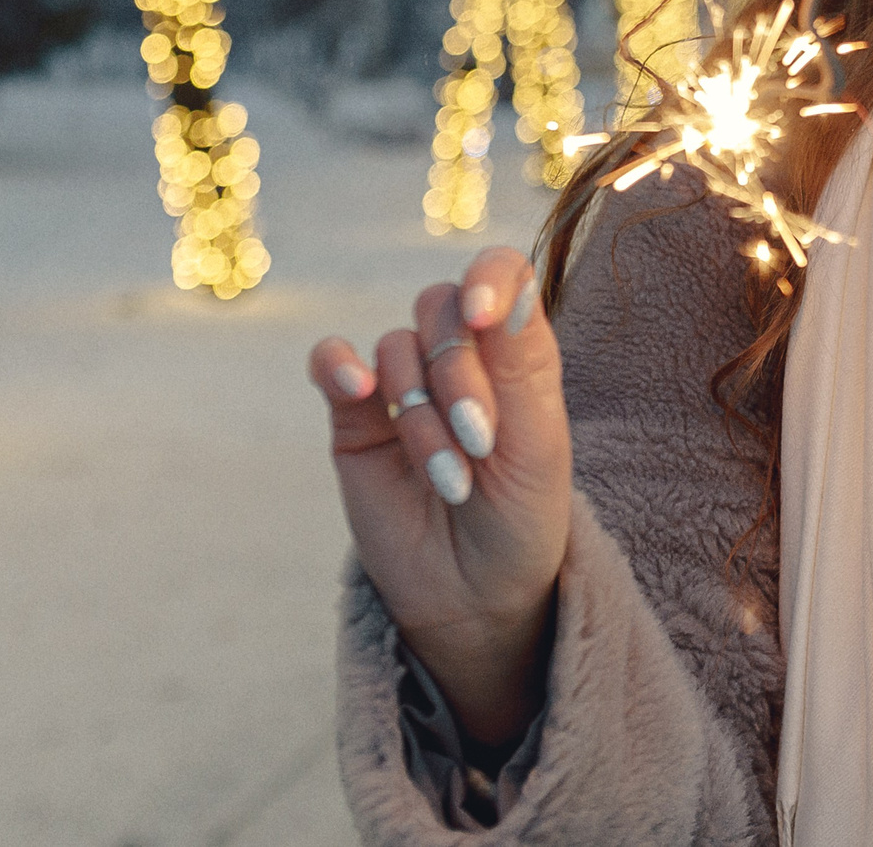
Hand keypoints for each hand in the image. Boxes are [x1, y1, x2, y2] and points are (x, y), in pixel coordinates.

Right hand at [309, 249, 571, 744]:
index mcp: (515, 353)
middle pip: (442, 309)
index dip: (489, 277)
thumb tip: (512, 283)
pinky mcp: (355, 420)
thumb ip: (523, 361)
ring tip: (450, 479)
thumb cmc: (524, 519)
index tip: (483, 315)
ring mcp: (404, 386)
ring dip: (422, 412)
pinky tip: (357, 389)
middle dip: (460, 374)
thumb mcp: (539, 445)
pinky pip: (332, 364)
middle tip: (479, 444)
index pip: (501, 275)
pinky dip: (338, 365)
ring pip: (397, 348)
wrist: (476, 599)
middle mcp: (460, 358)